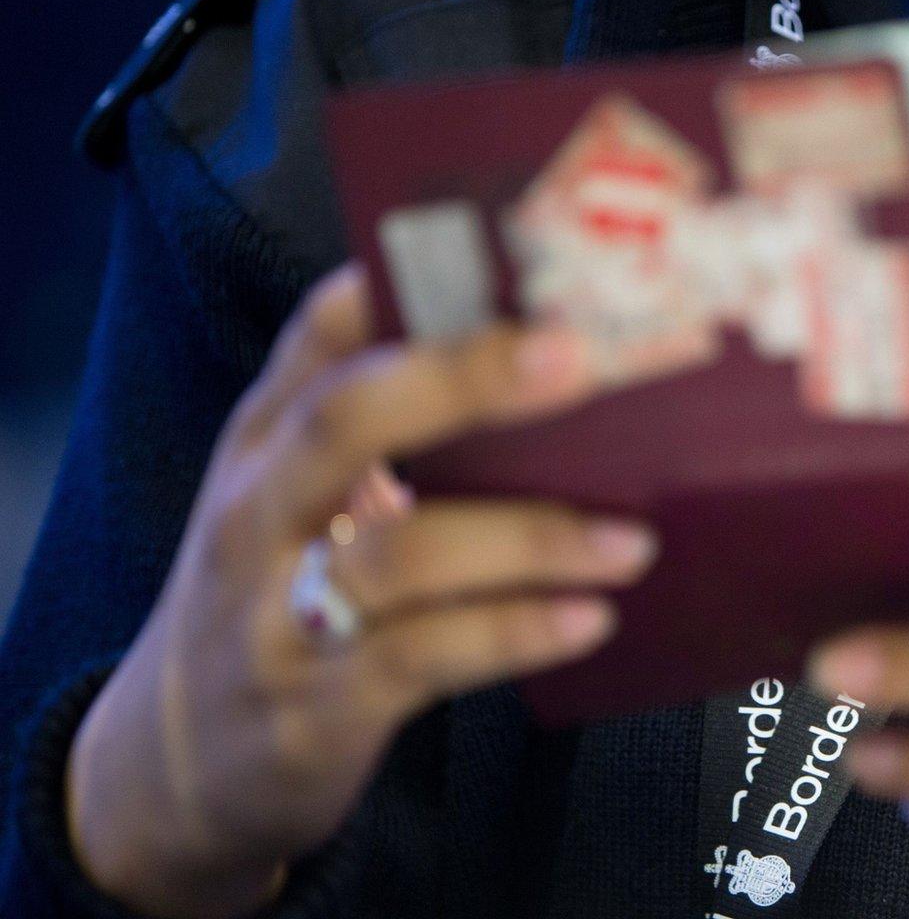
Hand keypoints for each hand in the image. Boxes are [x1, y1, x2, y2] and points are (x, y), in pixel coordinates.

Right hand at [65, 266, 656, 918]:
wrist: (172, 767)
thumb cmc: (277, 595)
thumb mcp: (299, 496)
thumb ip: (391, 427)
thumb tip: (549, 353)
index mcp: (268, 439)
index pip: (321, 332)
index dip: (404, 281)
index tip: (505, 246)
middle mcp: (262, 509)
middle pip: (348, 418)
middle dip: (465, 377)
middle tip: (580, 356)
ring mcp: (281, 611)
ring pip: (402, 553)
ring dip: (531, 538)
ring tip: (632, 538)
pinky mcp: (318, 706)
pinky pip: (424, 657)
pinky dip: (514, 632)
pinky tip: (588, 617)